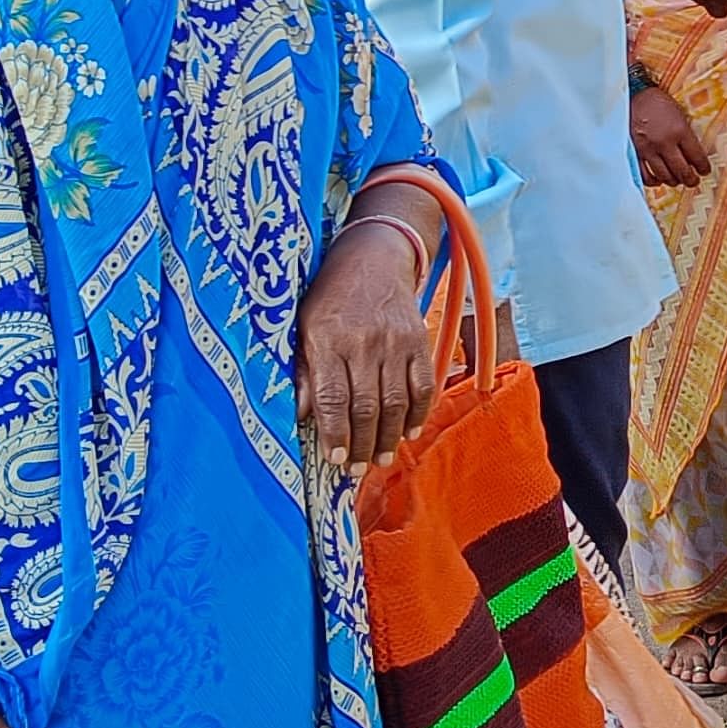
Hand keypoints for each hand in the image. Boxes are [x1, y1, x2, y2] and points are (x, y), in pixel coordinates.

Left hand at [296, 211, 437, 468]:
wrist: (374, 257)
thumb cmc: (330, 295)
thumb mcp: (304, 326)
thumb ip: (305, 370)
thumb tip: (303, 414)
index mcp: (328, 339)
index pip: (333, 397)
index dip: (335, 433)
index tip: (335, 459)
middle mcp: (364, 342)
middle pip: (366, 406)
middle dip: (363, 444)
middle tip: (357, 470)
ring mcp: (396, 341)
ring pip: (396, 402)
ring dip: (390, 437)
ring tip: (381, 460)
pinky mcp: (420, 340)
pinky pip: (423, 385)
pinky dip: (419, 413)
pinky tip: (410, 432)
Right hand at [632, 85, 710, 186]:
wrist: (630, 94)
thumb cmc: (656, 101)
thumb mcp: (678, 112)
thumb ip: (686, 133)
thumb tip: (693, 153)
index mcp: (679, 130)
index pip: (697, 157)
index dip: (703, 168)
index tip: (704, 171)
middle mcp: (664, 143)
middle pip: (682, 171)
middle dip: (691, 180)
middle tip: (693, 181)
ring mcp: (648, 150)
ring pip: (664, 176)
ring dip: (674, 181)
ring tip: (677, 181)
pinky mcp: (634, 153)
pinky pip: (645, 175)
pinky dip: (653, 181)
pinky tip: (658, 179)